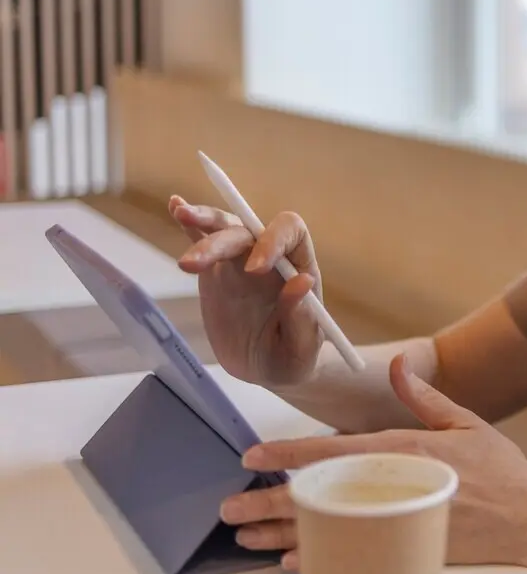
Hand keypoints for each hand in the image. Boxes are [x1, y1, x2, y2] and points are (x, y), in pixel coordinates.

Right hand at [169, 195, 323, 385]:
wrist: (270, 367)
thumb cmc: (294, 356)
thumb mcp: (303, 346)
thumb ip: (301, 316)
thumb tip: (302, 282)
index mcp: (298, 265)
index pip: (291, 233)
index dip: (273, 241)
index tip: (256, 269)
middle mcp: (269, 255)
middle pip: (247, 231)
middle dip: (221, 241)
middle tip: (194, 264)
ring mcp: (240, 261)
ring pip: (222, 230)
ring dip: (202, 220)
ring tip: (181, 213)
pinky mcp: (216, 273)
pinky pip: (203, 240)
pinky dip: (190, 224)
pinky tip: (176, 206)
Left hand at [221, 355, 526, 570]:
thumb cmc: (501, 469)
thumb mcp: (466, 421)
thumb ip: (424, 397)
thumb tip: (398, 366)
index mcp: (407, 450)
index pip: (334, 451)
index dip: (290, 453)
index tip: (254, 454)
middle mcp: (395, 488)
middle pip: (318, 496)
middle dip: (268, 500)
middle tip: (230, 505)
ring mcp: (398, 523)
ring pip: (326, 531)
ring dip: (281, 534)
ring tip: (245, 534)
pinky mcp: (405, 551)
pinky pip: (351, 559)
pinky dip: (318, 562)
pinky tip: (290, 563)